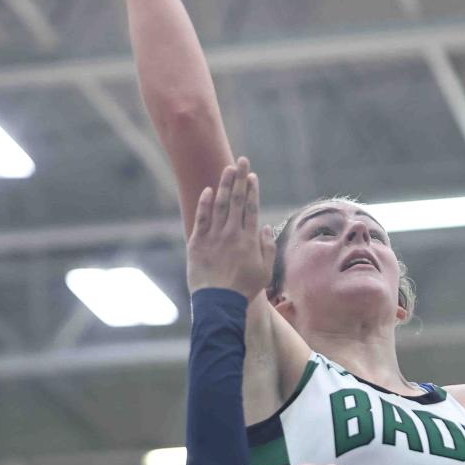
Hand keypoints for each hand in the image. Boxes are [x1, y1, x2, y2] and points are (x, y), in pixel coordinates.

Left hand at [186, 158, 274, 299]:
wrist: (218, 303)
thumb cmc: (243, 290)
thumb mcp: (264, 272)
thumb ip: (267, 248)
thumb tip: (266, 226)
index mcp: (250, 239)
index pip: (252, 208)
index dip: (252, 190)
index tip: (252, 176)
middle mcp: (232, 233)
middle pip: (238, 200)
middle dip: (240, 178)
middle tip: (242, 161)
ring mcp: (214, 236)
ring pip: (221, 204)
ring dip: (225, 185)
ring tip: (228, 169)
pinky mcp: (197, 242)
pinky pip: (201, 218)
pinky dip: (205, 203)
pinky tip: (208, 190)